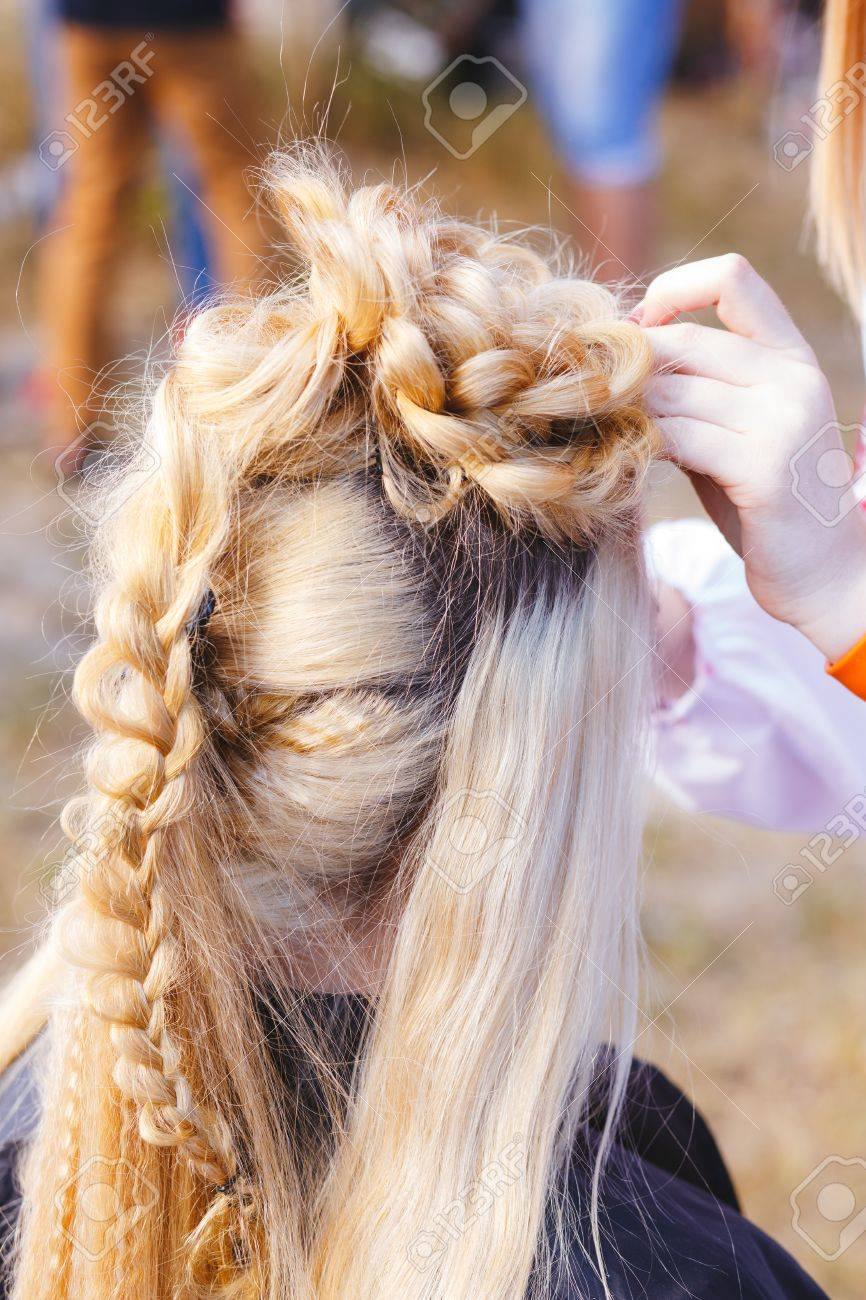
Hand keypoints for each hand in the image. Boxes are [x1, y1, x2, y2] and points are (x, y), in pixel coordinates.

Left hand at [634, 254, 865, 662]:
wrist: (823, 573)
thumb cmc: (764, 503)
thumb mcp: (737, 431)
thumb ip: (697, 391)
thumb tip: (619, 358)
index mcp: (791, 356)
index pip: (732, 277)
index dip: (672, 290)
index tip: (638, 331)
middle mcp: (794, 377)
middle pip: (685, 340)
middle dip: (631, 368)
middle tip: (596, 399)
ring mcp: (784, 420)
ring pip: (673, 391)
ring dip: (628, 411)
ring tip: (606, 433)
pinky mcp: (764, 469)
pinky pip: (679, 438)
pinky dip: (643, 446)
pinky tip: (630, 463)